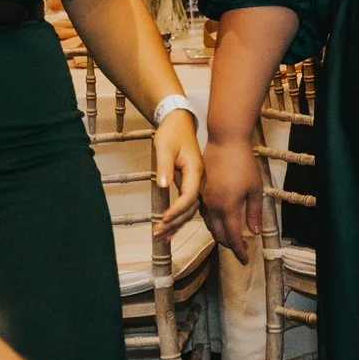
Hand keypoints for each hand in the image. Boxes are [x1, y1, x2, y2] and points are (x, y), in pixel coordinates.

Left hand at [152, 108, 201, 232]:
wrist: (180, 122)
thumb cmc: (172, 133)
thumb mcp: (163, 147)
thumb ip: (164, 167)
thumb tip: (163, 186)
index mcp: (196, 170)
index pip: (189, 196)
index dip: (177, 209)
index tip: (164, 219)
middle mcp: (200, 179)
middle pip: (191, 207)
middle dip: (175, 223)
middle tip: (158, 234)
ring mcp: (197, 183)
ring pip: (190, 209)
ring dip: (176, 224)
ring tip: (160, 237)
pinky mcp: (192, 184)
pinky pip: (187, 204)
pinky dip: (178, 217)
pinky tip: (169, 229)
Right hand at [200, 134, 263, 263]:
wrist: (225, 142)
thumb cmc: (244, 164)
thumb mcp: (255, 189)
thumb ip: (254, 212)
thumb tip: (254, 233)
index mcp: (228, 208)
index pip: (233, 237)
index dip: (239, 251)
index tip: (245, 260)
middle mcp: (212, 207)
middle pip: (219, 235)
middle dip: (230, 245)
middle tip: (240, 251)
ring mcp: (203, 200)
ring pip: (209, 226)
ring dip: (220, 235)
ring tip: (230, 240)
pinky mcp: (199, 192)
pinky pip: (203, 215)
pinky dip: (212, 224)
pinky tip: (218, 223)